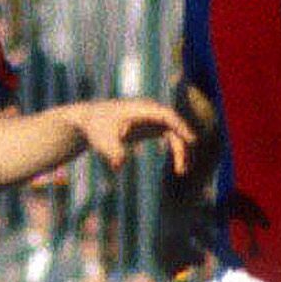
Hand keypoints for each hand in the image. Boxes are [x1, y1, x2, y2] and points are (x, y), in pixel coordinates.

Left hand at [66, 97, 195, 171]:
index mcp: (141, 109)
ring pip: (175, 133)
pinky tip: (179, 168)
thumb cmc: (96, 127)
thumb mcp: (101, 140)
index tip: (190, 141)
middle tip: (182, 168)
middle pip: (174, 126)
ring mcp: (153, 118)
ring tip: (182, 172)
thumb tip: (119, 164)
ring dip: (181, 151)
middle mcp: (151, 111)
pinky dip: (176, 150)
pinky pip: (171, 137)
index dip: (180, 127)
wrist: (89, 120)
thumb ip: (112, 151)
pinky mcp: (151, 127)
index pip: (166, 115)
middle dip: (182, 145)